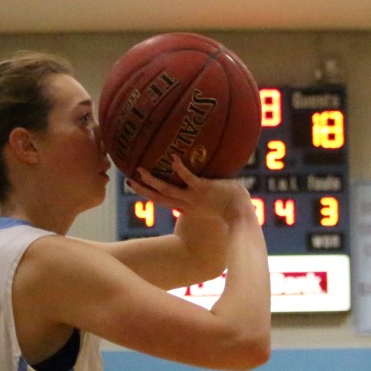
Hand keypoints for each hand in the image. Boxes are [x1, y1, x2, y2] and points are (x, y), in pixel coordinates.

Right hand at [128, 156, 252, 223]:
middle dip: (143, 190)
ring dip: (153, 181)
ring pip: (167, 190)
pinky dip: (180, 169)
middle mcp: (187, 204)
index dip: (149, 195)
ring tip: (140, 170)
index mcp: (187, 209)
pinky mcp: (203, 188)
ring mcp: (194, 197)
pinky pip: (188, 178)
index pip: (164, 202)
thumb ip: (204, 194)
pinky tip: (173, 158)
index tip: (138, 187)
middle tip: (128, 180)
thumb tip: (203, 180)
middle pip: (159, 198)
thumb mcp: (212, 203)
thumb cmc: (232, 205)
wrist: (241, 212)